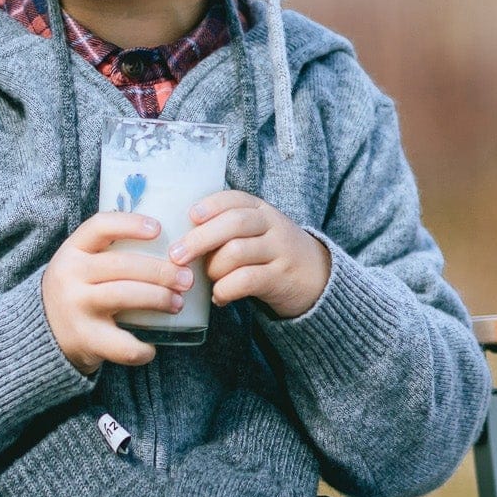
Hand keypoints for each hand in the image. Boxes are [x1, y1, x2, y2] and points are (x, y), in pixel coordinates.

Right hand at [41, 211, 193, 374]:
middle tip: (185, 278)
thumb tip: (169, 242)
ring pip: (126, 296)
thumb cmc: (77, 290)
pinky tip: (153, 347)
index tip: (159, 229)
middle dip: (161, 271)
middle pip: (123, 264)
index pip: (100, 226)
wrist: (43, 334)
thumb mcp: (81, 263)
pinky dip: (142, 348)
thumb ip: (110, 251)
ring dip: (159, 299)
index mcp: (72, 251)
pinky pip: (121, 344)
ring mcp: (76, 307)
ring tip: (177, 303)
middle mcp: (70, 275)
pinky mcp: (84, 339)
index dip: (131, 224)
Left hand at [171, 190, 330, 320]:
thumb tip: (182, 239)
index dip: (210, 205)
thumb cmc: (273, 254)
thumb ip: (228, 229)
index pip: (234, 199)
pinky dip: (225, 290)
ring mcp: (279, 251)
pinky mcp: (281, 278)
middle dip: (200, 239)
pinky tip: (219, 297)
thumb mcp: (258, 232)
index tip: (190, 216)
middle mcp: (272, 225)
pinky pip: (246, 280)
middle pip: (233, 223)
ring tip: (206, 279)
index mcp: (262, 210)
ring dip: (213, 268)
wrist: (319, 278)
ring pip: (237, 252)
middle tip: (177, 256)